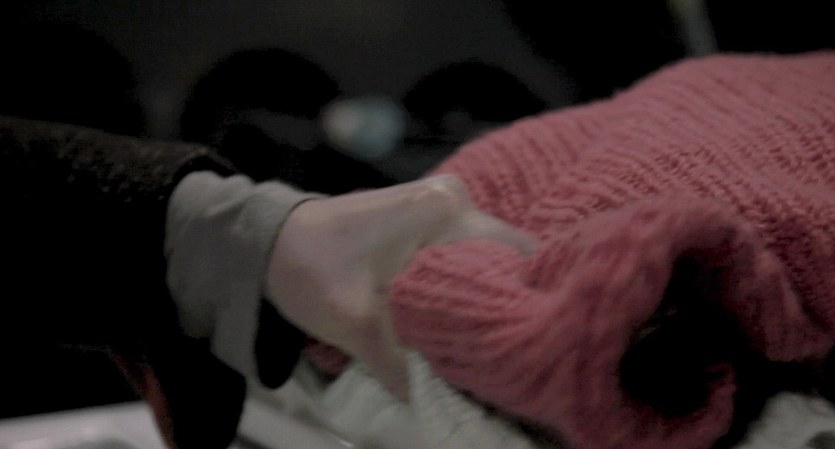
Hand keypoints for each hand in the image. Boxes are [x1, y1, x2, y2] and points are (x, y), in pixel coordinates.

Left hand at [264, 175, 536, 398]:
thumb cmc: (312, 269)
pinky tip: (462, 322)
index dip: (525, 298)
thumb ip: (401, 365)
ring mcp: (443, 205)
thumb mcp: (354, 323)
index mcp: (444, 209)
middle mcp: (455, 198)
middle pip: (507, 256)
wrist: (271, 242)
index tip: (525, 341)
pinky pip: (466, 256)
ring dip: (485, 298)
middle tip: (504, 350)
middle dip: (506, 302)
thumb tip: (438, 404)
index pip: (516, 253)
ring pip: (487, 258)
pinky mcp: (430, 220)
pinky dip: (466, 288)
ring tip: (486, 342)